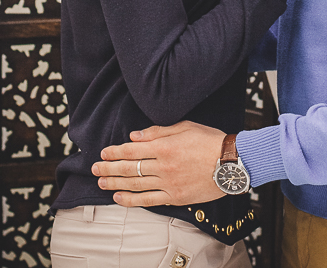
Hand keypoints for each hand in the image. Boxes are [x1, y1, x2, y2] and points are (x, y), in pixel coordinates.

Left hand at [94, 121, 227, 206]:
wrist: (232, 163)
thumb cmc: (210, 141)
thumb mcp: (185, 126)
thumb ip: (158, 131)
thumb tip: (135, 135)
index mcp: (165, 146)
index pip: (132, 149)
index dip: (115, 152)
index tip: (103, 153)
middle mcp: (163, 166)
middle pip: (129, 168)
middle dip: (109, 168)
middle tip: (94, 169)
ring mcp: (168, 183)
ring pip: (135, 185)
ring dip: (115, 184)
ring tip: (101, 183)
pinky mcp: (175, 196)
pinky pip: (149, 200)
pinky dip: (132, 200)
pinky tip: (120, 199)